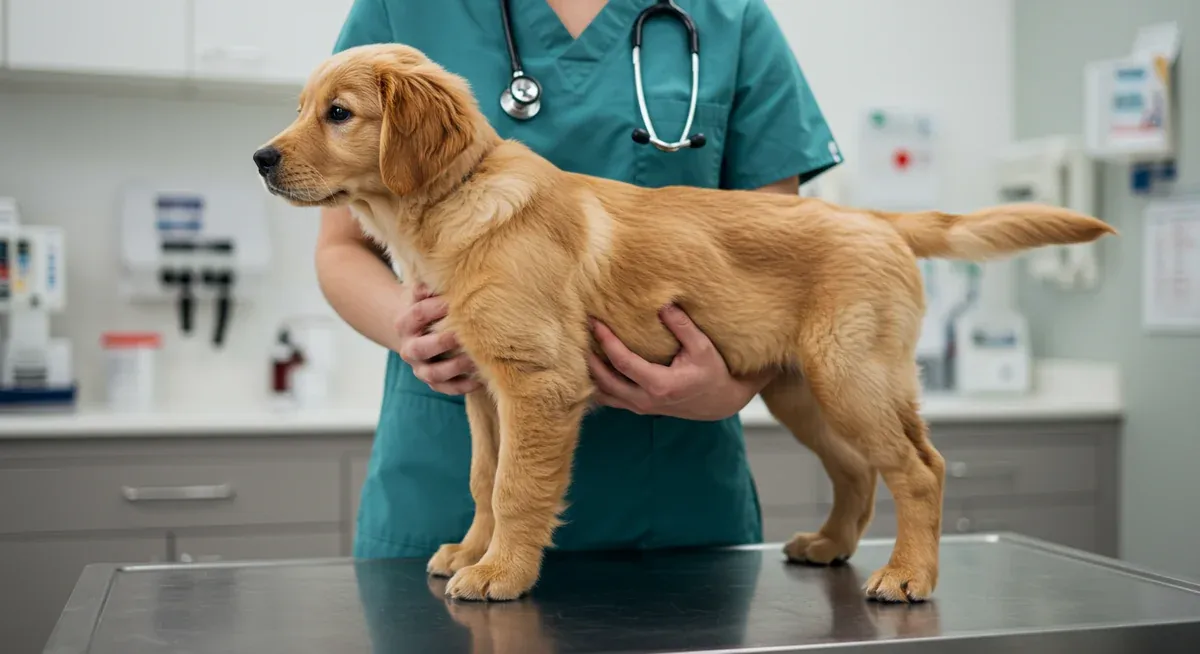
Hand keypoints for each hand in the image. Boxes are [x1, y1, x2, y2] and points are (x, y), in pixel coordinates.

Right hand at [395, 283, 481, 394]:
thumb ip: (429, 288)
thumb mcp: (424, 296)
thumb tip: (437, 282)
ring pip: (434, 373)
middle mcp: (409, 349)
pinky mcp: (434, 384)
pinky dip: (464, 386)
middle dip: (443, 341)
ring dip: (456, 366)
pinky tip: (480, 378)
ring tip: (476, 359)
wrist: (418, 333)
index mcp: (404, 324)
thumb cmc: (429, 309)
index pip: (418, 314)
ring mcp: (420, 369)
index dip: (436, 307)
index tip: (456, 301)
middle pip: (421, 348)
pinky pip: (447, 389)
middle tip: (465, 334)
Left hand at [587, 304, 770, 420]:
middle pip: (604, 380)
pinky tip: (589, 368)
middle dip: (588, 357)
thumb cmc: (713, 372)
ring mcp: (640, 407)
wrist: (719, 402)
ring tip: (580, 349)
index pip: (622, 362)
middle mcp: (645, 400)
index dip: (606, 341)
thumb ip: (682, 326)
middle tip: (578, 332)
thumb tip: (662, 303)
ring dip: (589, 374)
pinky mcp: (639, 408)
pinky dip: (597, 385)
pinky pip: (610, 400)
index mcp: (660, 384)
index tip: (595, 322)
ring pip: (603, 394)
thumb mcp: (702, 347)